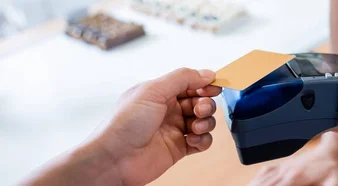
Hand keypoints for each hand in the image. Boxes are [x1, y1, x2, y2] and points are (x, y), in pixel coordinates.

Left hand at [89, 68, 221, 184]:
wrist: (114, 159)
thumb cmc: (124, 124)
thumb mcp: (153, 91)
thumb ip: (182, 78)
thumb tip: (206, 73)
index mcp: (160, 92)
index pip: (190, 83)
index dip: (204, 84)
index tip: (214, 87)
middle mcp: (168, 110)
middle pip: (200, 101)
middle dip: (206, 104)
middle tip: (199, 110)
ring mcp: (174, 129)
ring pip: (204, 120)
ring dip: (206, 122)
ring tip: (194, 127)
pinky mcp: (179, 148)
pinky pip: (202, 141)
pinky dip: (203, 139)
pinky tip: (193, 140)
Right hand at [247, 132, 337, 185]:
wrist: (334, 149)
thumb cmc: (335, 169)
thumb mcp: (333, 185)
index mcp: (296, 177)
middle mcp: (286, 170)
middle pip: (264, 183)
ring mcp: (284, 166)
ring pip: (262, 178)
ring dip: (255, 184)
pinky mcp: (284, 164)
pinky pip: (265, 172)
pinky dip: (257, 179)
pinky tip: (253, 183)